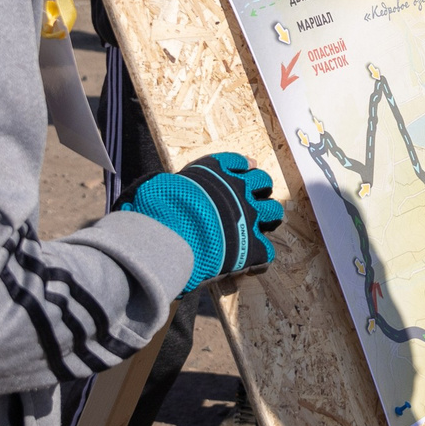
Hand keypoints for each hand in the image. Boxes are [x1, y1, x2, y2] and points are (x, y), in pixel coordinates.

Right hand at [126, 153, 286, 289]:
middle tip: (250, 205)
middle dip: (259, 192)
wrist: (168, 235)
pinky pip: (267, 252)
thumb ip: (167, 186)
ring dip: (267, 219)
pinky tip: (248, 264)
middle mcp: (239, 189)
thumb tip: (150, 188)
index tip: (241, 174)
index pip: (239, 162)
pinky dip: (259, 259)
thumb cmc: (156, 209)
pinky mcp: (254, 247)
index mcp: (217, 171)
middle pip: (263, 183)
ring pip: (274, 212)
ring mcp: (250, 217)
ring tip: (256, 229)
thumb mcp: (158, 184)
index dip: (241, 169)